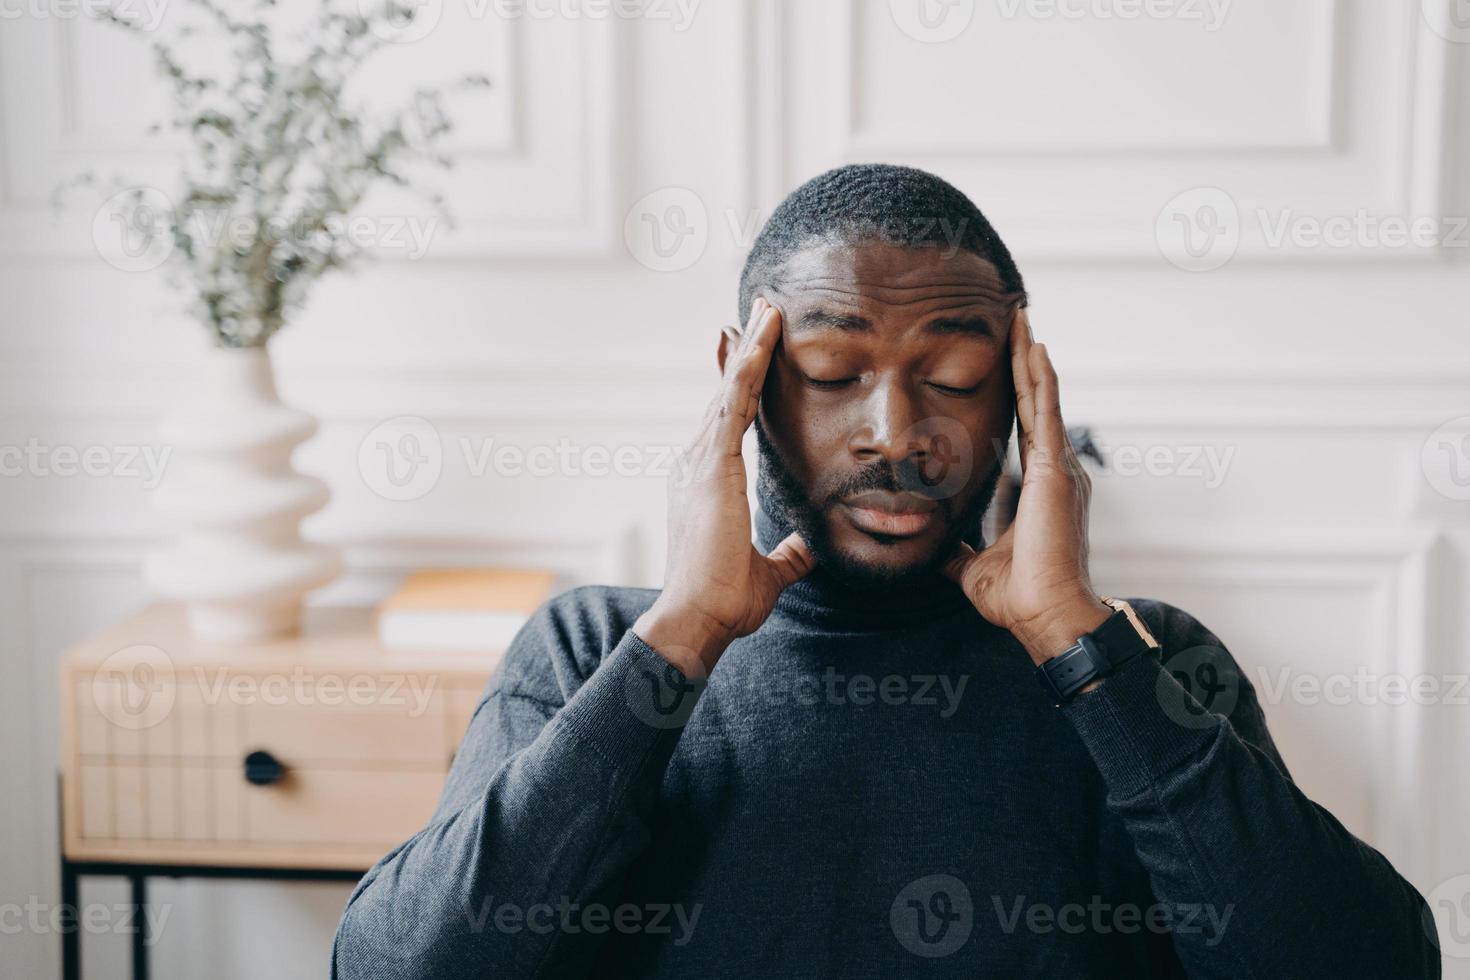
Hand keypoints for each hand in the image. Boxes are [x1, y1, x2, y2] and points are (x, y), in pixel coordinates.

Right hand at [634, 298, 814, 675]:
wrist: (697, 618)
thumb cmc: (724, 601)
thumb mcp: (769, 571)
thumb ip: (789, 552)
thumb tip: (811, 547)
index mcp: (705, 483)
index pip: (727, 421)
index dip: (741, 385)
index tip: (751, 352)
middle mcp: (695, 462)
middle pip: (725, 394)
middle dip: (745, 351)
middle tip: (763, 310)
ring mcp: (699, 459)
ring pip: (731, 388)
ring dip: (751, 346)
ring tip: (769, 307)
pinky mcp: (713, 463)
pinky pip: (735, 401)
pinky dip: (751, 364)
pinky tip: (765, 334)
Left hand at [942, 308, 1110, 665]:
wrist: (1045, 615)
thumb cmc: (1018, 596)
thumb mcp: (973, 566)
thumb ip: (958, 551)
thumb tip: (934, 546)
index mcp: (1039, 485)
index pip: (1023, 425)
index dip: (1016, 391)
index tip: (1007, 359)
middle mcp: (1055, 469)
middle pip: (1036, 401)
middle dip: (1025, 360)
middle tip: (1017, 320)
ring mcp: (1060, 467)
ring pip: (1041, 397)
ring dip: (1030, 357)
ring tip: (1022, 320)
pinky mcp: (1056, 471)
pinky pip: (1045, 413)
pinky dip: (1039, 378)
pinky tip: (1035, 349)